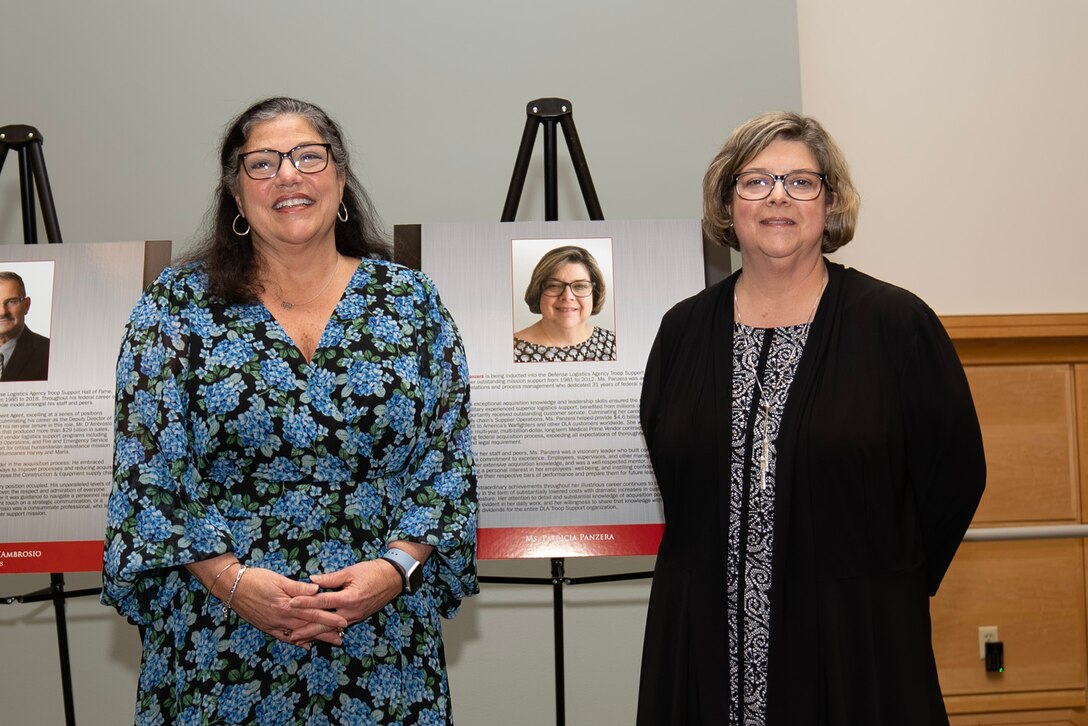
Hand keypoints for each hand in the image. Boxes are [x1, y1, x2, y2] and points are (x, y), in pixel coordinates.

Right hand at [227, 567, 346, 648]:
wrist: (232, 587)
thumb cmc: (256, 579)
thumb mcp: (278, 579)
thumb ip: (298, 588)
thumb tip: (317, 590)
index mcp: (287, 604)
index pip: (313, 612)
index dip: (329, 618)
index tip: (344, 622)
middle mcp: (282, 617)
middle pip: (308, 626)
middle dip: (326, 632)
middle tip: (341, 639)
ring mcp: (273, 624)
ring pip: (298, 633)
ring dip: (314, 638)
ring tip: (329, 642)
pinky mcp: (266, 627)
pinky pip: (283, 637)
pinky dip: (295, 641)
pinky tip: (305, 645)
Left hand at [288, 559, 403, 643]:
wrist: (393, 578)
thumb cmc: (372, 571)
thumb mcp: (351, 571)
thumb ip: (330, 578)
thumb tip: (311, 580)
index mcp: (349, 598)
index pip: (322, 602)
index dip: (306, 602)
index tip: (291, 603)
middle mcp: (351, 611)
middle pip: (325, 623)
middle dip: (307, 630)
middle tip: (291, 636)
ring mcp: (355, 617)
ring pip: (332, 628)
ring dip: (316, 633)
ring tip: (301, 639)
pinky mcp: (358, 617)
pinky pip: (339, 626)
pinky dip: (328, 630)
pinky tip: (318, 633)